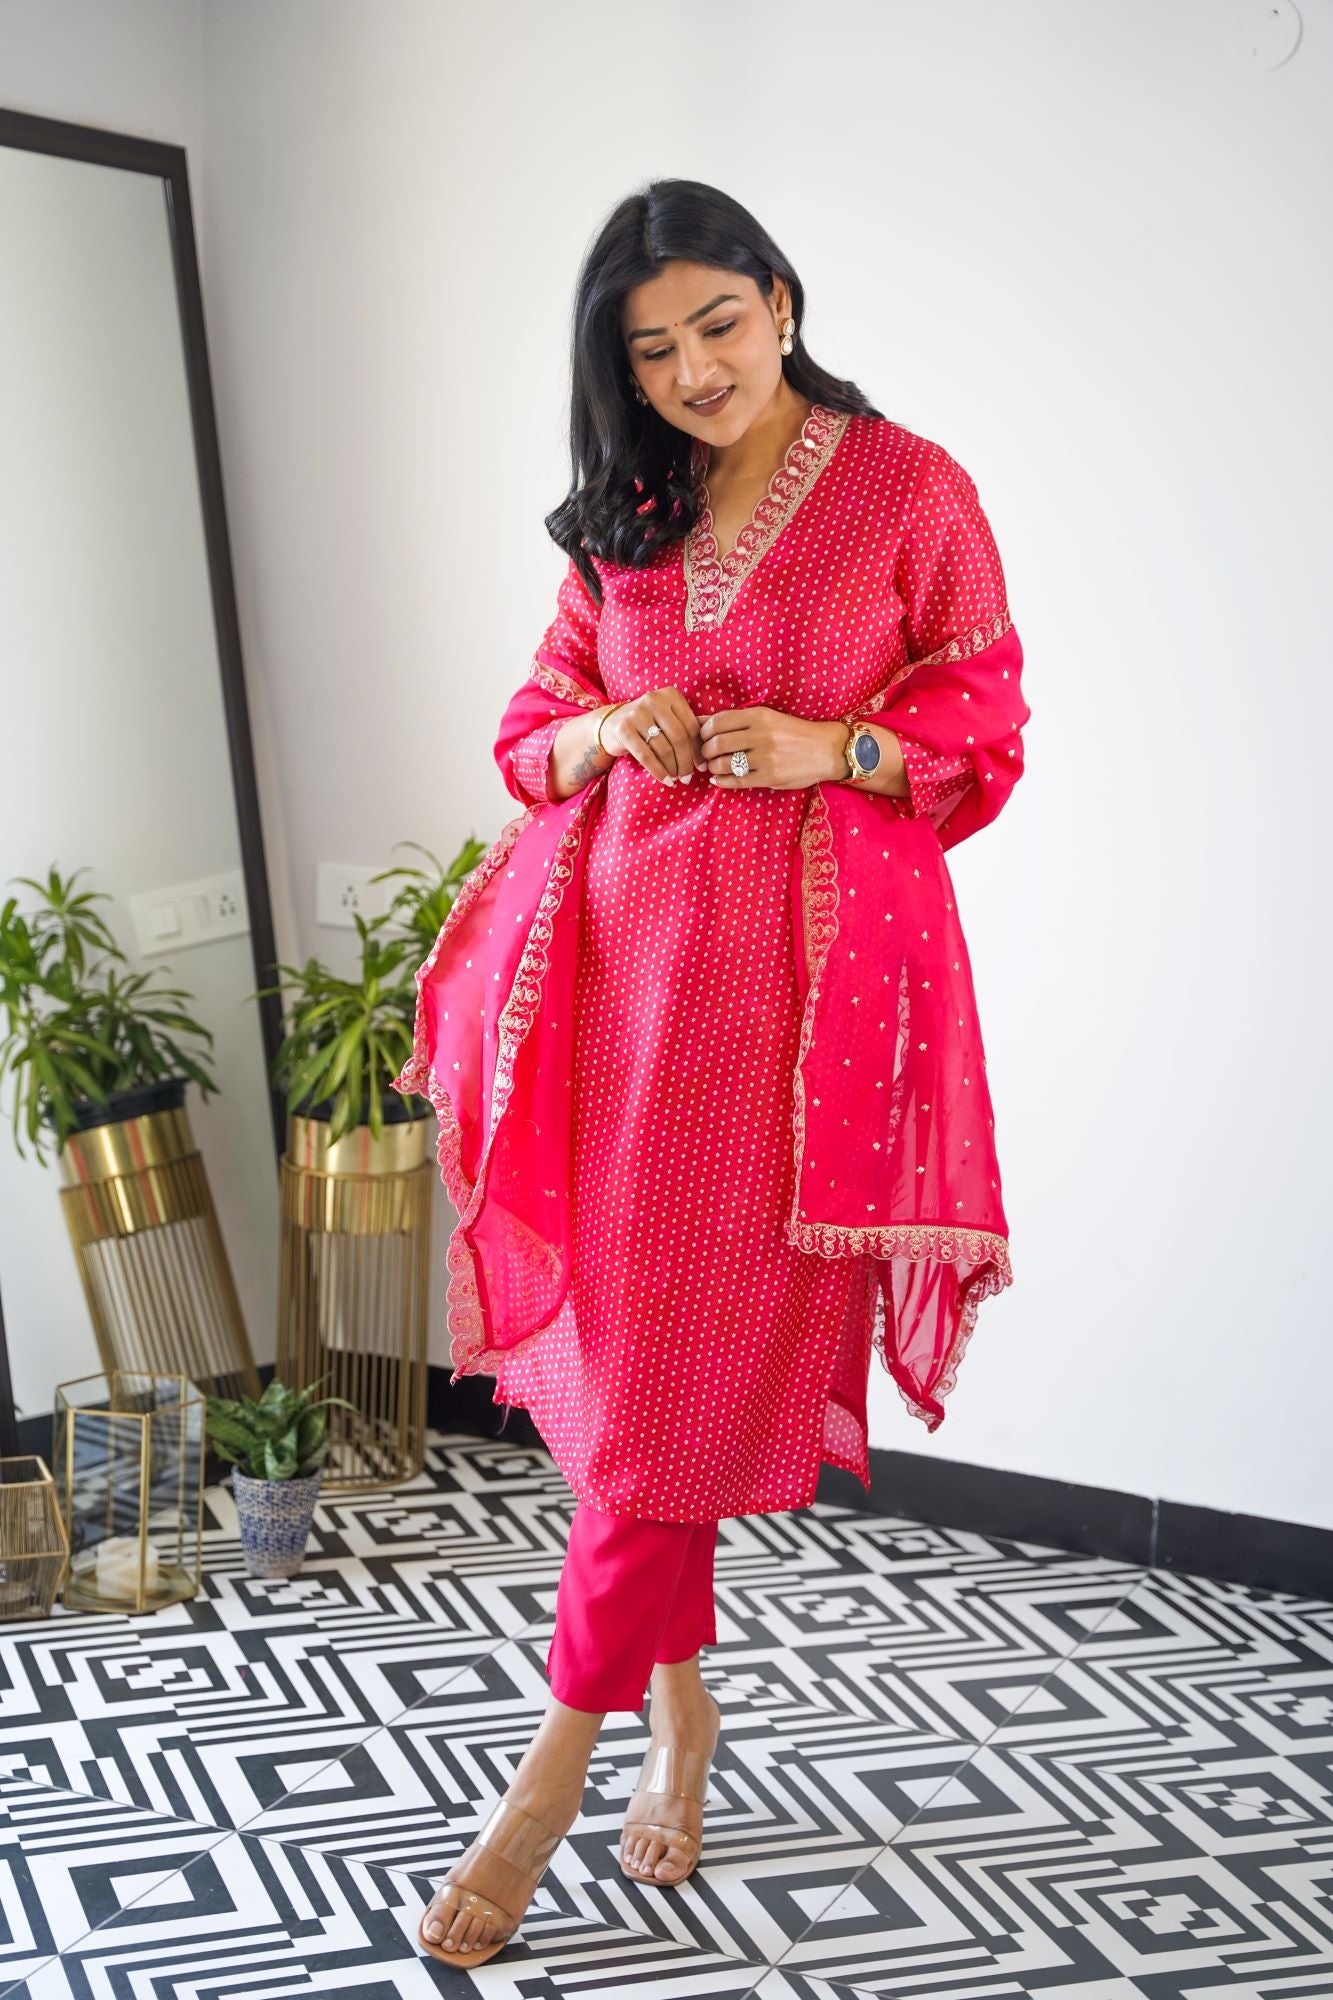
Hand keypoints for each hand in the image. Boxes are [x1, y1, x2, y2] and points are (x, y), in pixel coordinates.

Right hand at [601, 687, 703, 784]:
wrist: (611, 724)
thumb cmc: (648, 724)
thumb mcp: (668, 719)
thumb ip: (688, 727)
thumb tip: (712, 747)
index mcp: (670, 695)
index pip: (691, 726)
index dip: (698, 750)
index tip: (701, 767)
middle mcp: (654, 700)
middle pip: (679, 738)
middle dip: (686, 762)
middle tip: (687, 778)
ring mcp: (637, 713)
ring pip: (663, 748)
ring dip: (672, 768)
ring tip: (676, 779)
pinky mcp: (624, 729)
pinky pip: (646, 756)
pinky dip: (658, 771)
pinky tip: (665, 780)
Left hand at [700, 706, 843, 788]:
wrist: (827, 749)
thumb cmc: (794, 732)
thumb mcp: (768, 718)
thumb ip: (737, 720)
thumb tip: (701, 719)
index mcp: (759, 716)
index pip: (718, 721)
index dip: (704, 731)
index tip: (703, 737)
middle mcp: (761, 735)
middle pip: (718, 743)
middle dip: (706, 751)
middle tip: (706, 755)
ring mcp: (766, 757)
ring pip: (724, 764)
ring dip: (713, 767)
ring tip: (714, 767)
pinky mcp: (770, 777)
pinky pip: (737, 781)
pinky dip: (722, 782)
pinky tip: (718, 780)